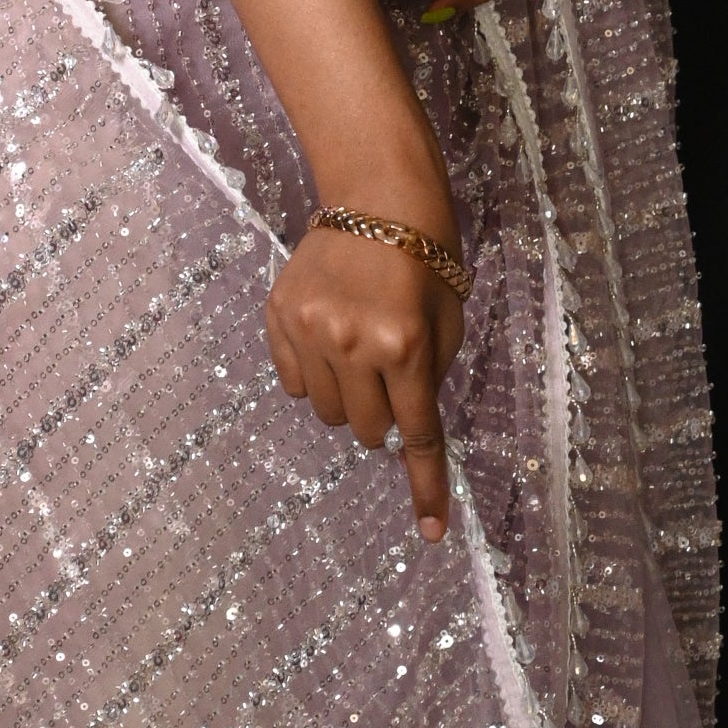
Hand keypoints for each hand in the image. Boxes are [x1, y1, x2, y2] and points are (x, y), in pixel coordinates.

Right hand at [265, 216, 464, 542]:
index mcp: (405, 346)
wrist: (378, 195)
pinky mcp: (278, 317)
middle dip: (383, 418)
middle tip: (389, 378)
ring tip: (358, 354)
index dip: (426, 487)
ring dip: (347, 399)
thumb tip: (405, 430)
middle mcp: (353, 344)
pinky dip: (311, 376)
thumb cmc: (428, 259)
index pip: (417, 435)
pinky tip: (326, 339)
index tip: (433, 533)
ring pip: (325, 412)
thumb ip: (427, 379)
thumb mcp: (449, 322)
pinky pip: (291, 382)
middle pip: (366, 430)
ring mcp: (309, 331)